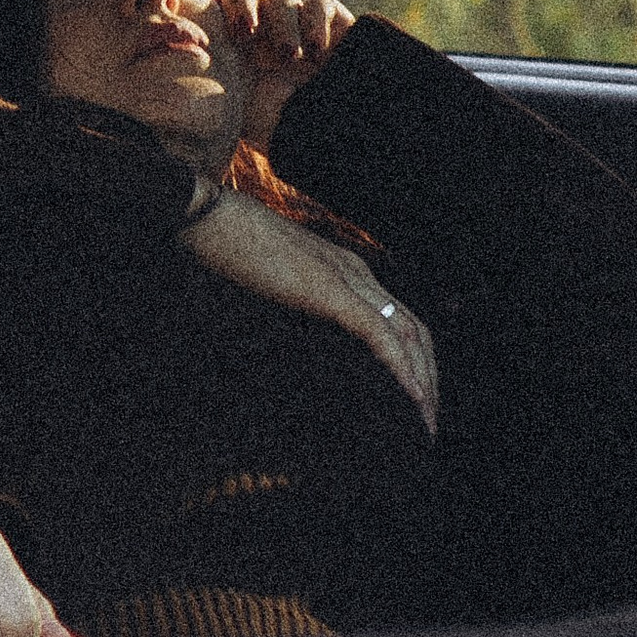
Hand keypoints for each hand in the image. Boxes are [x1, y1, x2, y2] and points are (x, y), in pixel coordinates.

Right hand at [179, 189, 438, 433]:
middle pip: (415, 329)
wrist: (208, 216)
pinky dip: (400, 367)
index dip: (413, 360)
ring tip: (425, 419)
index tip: (413, 398)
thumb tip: (295, 340)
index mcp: (346, 270)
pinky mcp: (330, 290)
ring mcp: (347, 278)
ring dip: (422, 380)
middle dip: (427, 377)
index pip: (399, 319)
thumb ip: (293, 309)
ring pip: (407, 334)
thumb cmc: (230, 247)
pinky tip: (410, 396)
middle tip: (427, 420)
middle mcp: (357, 272)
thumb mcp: (271, 284)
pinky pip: (379, 333)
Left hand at [215, 0, 352, 143]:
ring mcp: (298, 27)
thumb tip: (174, 62)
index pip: (219, 7)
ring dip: (281, 22)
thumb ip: (208, 83)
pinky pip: (319, 4)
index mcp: (236, 46)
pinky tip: (317, 49)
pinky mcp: (334, 27)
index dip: (220, 10)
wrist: (325, 139)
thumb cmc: (276, 132)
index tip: (229, 36)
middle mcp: (264, 32)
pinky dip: (315, 19)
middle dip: (244, 7)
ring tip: (291, 58)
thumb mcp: (233, 109)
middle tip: (247, 35)